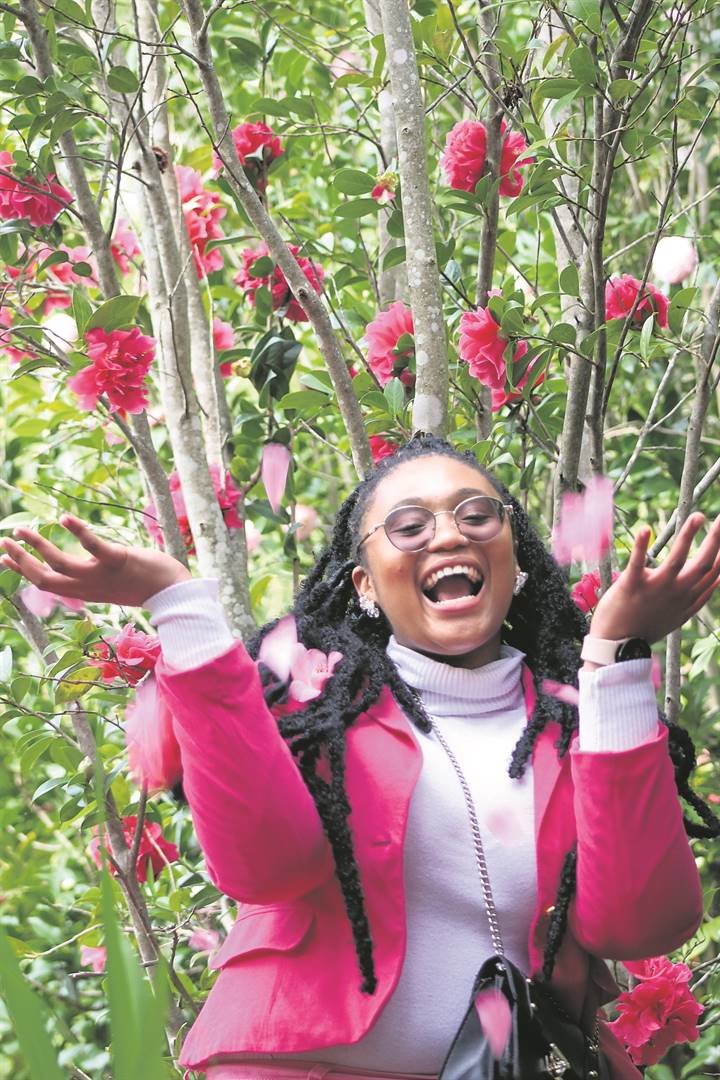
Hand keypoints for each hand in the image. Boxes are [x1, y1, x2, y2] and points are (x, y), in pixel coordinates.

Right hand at [0, 513, 191, 607]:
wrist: (174, 591)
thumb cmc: (145, 584)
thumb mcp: (110, 584)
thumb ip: (92, 577)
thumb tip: (79, 565)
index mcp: (85, 591)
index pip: (46, 583)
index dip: (23, 571)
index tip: (4, 558)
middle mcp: (89, 587)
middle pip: (44, 578)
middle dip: (21, 560)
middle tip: (4, 541)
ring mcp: (102, 575)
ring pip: (60, 564)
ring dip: (37, 546)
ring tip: (21, 528)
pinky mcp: (118, 560)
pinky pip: (93, 547)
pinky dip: (77, 531)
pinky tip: (64, 516)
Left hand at [589, 512, 719, 643]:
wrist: (617, 646)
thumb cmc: (646, 627)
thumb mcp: (679, 616)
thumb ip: (698, 598)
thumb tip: (717, 580)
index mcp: (688, 597)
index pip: (713, 572)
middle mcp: (677, 592)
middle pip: (703, 563)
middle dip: (716, 539)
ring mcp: (656, 588)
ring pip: (678, 559)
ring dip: (689, 536)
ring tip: (698, 516)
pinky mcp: (632, 585)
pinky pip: (638, 562)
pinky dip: (641, 545)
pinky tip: (645, 529)